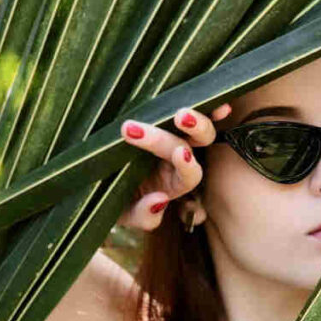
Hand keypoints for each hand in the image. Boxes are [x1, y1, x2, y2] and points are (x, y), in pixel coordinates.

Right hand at [116, 103, 230, 228]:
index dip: (187, 164)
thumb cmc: (114, 199)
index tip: (179, 152)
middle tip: (139, 129)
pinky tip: (223, 104)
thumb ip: (144, 215)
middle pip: (193, 147)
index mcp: (174, 183)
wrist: (97, 178)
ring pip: (198, 128)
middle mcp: (179, 159)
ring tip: (180, 113)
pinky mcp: (164, 118)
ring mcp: (175, 135)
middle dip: (170, 138)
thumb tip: (160, 200)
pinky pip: (191, 110)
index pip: (189, 175)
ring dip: (196, 120)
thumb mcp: (125, 214)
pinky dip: (208, 107)